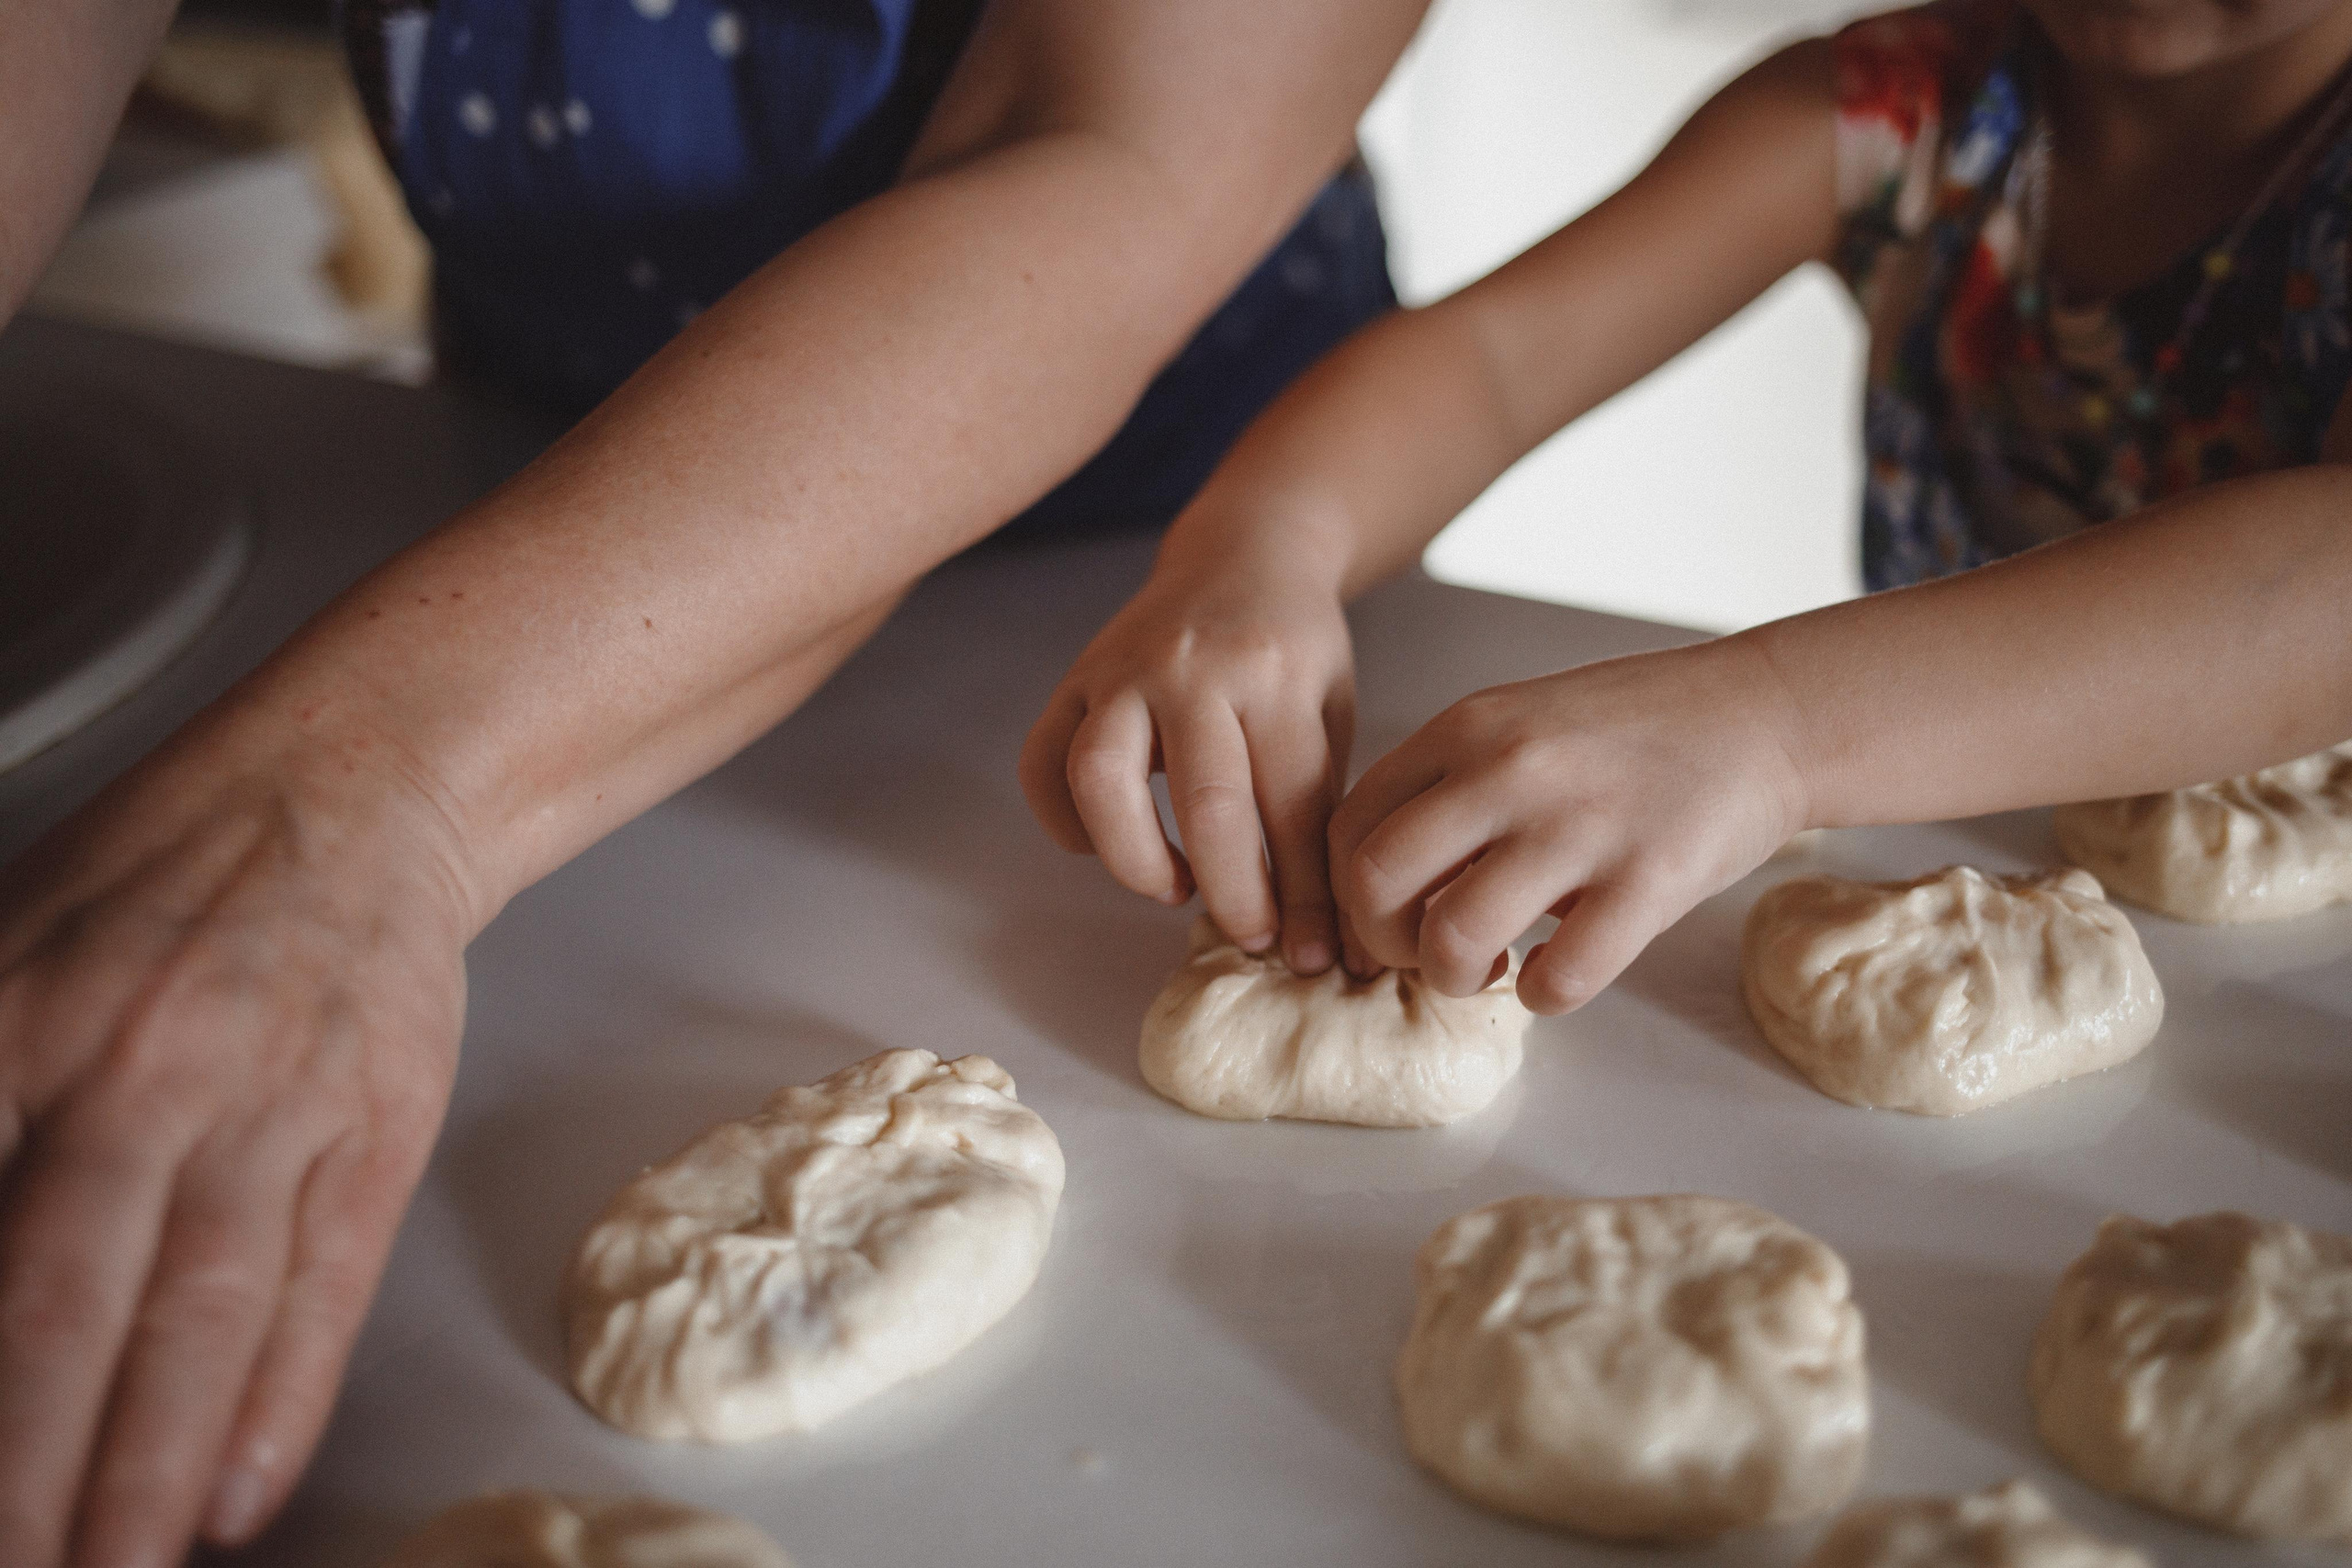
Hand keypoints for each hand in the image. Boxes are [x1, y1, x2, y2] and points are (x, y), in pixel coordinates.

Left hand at [0, 729, 475, 1566]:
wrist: (354, 793)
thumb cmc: (157, 882)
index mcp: (13, 1026)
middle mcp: (139, 1072)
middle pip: (60, 1309)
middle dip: (23, 1470)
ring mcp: (274, 1102)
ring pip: (201, 1317)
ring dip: (146, 1469)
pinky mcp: (378, 1126)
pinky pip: (324, 1283)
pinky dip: (281, 1400)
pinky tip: (238, 1495)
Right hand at [1021, 538, 1354, 971]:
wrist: (1243, 552)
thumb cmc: (1296, 648)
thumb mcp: (1331, 712)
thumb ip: (1318, 808)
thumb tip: (1323, 931)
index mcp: (1274, 675)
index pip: (1292, 809)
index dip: (1306, 898)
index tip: (1313, 955)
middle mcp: (1192, 669)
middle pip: (1208, 810)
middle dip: (1236, 898)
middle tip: (1254, 937)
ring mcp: (1122, 670)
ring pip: (1101, 784)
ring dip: (1136, 862)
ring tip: (1174, 888)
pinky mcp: (1074, 678)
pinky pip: (1042, 766)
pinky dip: (1066, 824)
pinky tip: (1106, 845)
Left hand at [1326, 637, 1809, 1010]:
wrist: (1765, 713)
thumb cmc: (1634, 731)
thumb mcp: (1521, 724)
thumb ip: (1451, 788)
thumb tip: (1386, 889)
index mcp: (1467, 729)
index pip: (1348, 827)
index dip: (1348, 894)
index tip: (1386, 919)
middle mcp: (1508, 770)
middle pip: (1375, 881)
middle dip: (1383, 943)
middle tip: (1425, 952)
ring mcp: (1578, 825)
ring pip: (1451, 938)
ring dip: (1455, 978)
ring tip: (1491, 966)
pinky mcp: (1647, 881)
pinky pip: (1557, 979)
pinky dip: (1541, 996)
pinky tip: (1556, 974)